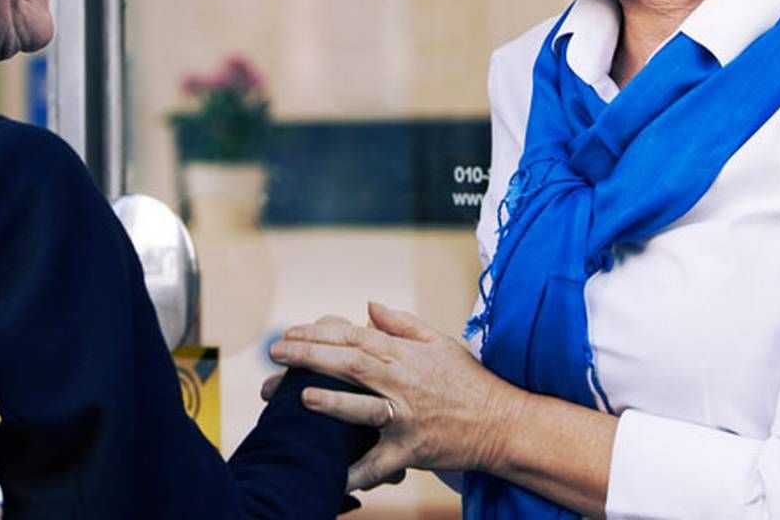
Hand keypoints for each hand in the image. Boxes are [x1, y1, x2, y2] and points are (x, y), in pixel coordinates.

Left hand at [269, 302, 518, 491]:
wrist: (503, 424)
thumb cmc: (469, 381)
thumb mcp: (439, 342)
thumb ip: (401, 324)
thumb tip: (368, 305)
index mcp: (404, 354)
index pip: (354, 336)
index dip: (319, 332)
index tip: (288, 333)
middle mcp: (402, 382)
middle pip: (350, 364)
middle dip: (310, 356)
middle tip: (275, 353)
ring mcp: (406, 417)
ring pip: (364, 407)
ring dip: (332, 401)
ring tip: (300, 397)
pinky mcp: (412, 450)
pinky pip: (379, 463)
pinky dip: (355, 472)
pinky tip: (330, 474)